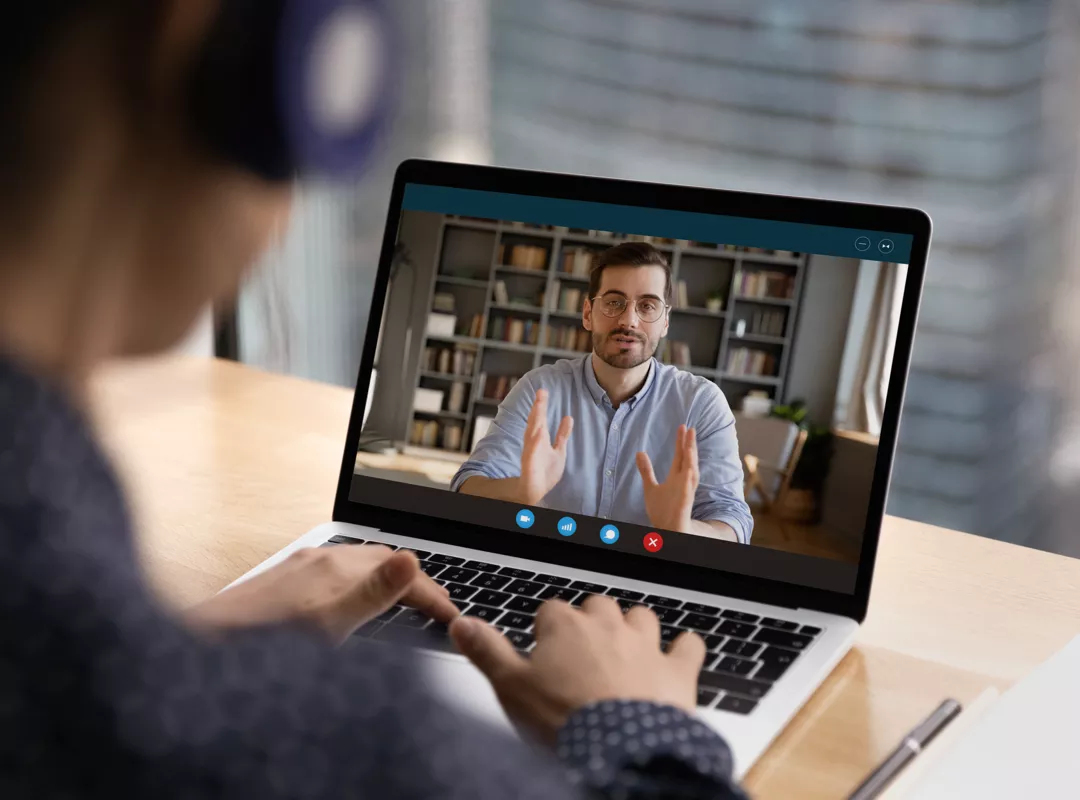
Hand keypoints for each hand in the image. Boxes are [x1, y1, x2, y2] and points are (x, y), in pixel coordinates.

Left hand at [185, 545, 457, 644]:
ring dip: (386, 579)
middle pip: (382, 559)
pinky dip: (360, 583)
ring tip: (403, 602)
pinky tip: (351, 603)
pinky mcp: (284, 580)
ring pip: (357, 564)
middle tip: (435, 605)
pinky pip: (335, 572)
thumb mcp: (329, 625)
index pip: (402, 571)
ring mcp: (300, 567)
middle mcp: (320, 559)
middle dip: (413, 580)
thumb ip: (374, 593)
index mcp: (337, 566)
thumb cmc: (265, 643)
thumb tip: (410, 559)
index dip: (432, 594)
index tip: (452, 615)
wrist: (204, 645)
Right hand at [450, 596, 704, 744]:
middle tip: (582, 654)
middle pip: (597, 606)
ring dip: (635, 629)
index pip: (550, 610)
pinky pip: (689, 644)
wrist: (619, 754)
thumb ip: (486, 651)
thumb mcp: (510, 688)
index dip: (546, 632)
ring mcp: (646, 644)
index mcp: (564, 624)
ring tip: (625, 651)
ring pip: (642, 617)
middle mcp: (607, 624)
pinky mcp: (678, 670)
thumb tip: (461, 623)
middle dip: (591, 623)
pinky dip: (684, 649)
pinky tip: (679, 657)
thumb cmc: (563, 722)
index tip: (543, 653)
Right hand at [519, 389, 572, 504]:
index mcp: (539, 439)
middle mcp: (533, 444)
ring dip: (535, 420)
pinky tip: (539, 433)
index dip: (541, 405)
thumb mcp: (558, 450)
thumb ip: (562, 435)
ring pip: (532, 434)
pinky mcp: (530, 466)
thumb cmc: (545, 472)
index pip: (540, 419)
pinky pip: (532, 454)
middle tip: (541, 392)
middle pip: (536, 422)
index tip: (543, 391)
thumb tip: (568, 418)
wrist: (536, 491)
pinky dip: (535, 443)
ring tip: (539, 405)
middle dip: (538, 408)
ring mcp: (531, 454)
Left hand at [636, 424, 698, 533]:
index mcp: (676, 478)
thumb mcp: (650, 487)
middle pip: (688, 460)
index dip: (681, 442)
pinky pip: (688, 492)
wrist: (666, 530)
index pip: (680, 456)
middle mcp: (683, 483)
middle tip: (689, 429)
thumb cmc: (662, 511)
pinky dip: (690, 481)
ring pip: (691, 473)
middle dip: (689, 445)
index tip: (682, 427)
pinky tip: (690, 470)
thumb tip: (640, 452)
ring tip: (691, 444)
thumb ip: (646, 470)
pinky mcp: (684, 505)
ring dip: (692, 459)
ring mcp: (685, 493)